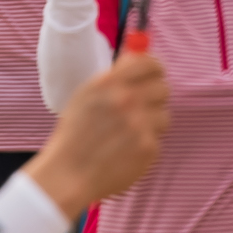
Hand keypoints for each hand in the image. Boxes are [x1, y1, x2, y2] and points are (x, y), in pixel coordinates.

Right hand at [27, 52, 169, 215]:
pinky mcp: (148, 148)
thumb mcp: (86, 95)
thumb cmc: (75, 134)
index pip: (150, 64)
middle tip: (142, 108)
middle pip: (163, 88)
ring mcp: (140, 124)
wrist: (68, 174)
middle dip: (155, 97)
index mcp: (110, 82)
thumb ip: (115, 76)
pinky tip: (126, 150)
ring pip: (164, 115)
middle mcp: (127, 99)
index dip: (154, 70)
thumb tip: (140, 58)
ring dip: (151, 123)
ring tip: (130, 133)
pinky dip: (145, 144)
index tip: (152, 77)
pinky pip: (157, 139)